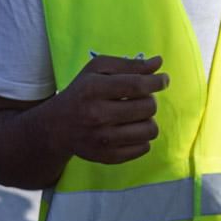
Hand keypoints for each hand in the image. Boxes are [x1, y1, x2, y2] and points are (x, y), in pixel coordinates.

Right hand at [44, 55, 166, 165]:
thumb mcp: (97, 70)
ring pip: (150, 130)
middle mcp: (97, 115)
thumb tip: (158, 63)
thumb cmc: (81, 92)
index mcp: (94, 89)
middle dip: (149, 100)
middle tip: (139, 99)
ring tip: (136, 116)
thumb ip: (128, 65)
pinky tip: (131, 130)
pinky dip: (142, 138)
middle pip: (147, 107)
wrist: (57, 127)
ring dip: (148, 120)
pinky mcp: (107, 156)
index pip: (137, 85)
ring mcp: (102, 139)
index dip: (157, 82)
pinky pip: (143, 148)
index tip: (163, 80)